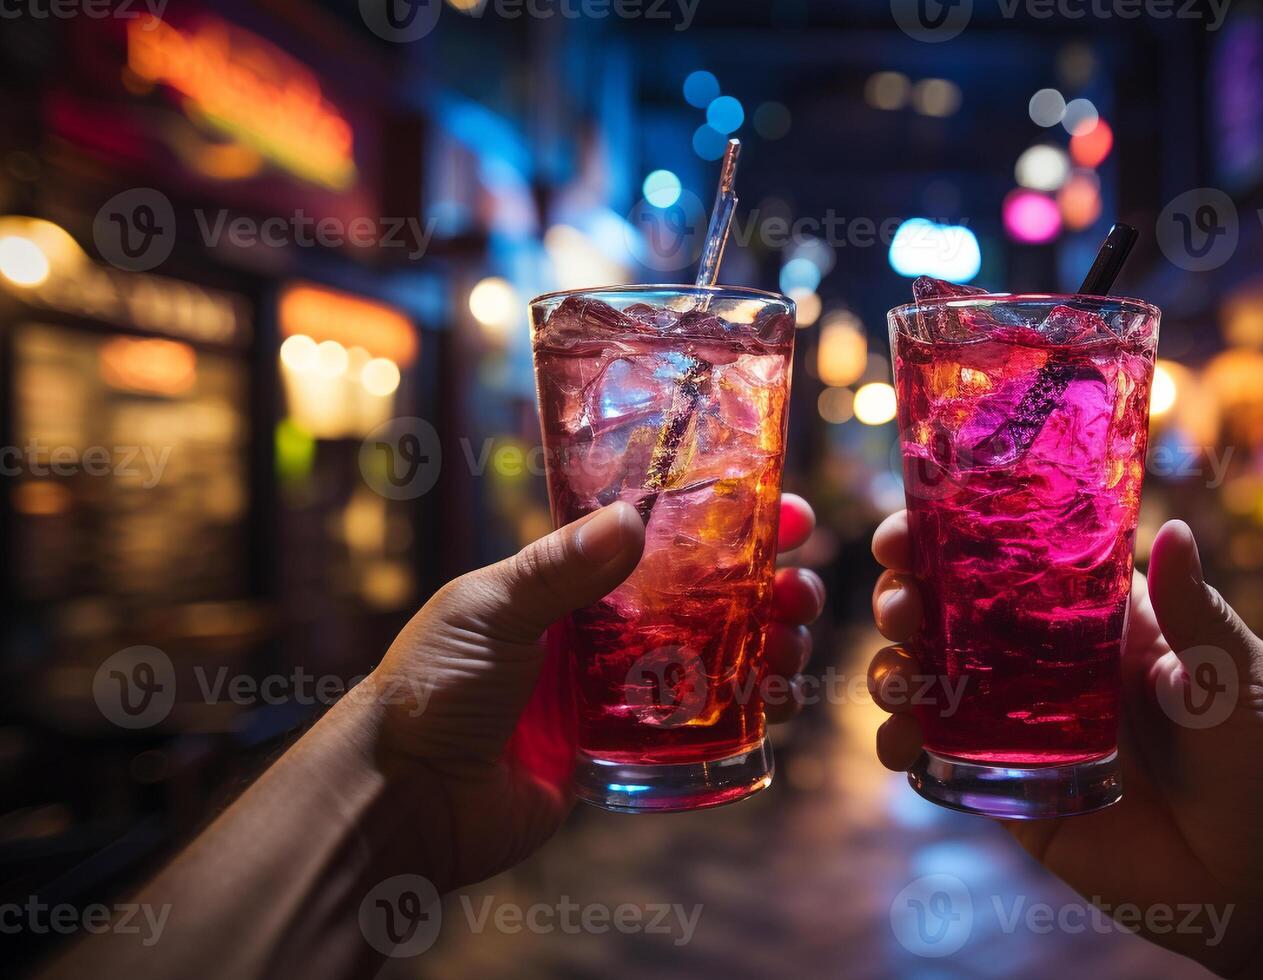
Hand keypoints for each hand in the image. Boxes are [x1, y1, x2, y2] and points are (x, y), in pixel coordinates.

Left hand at [357, 495, 822, 890]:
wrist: (405, 800)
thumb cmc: (431, 689)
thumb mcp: (490, 611)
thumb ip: (559, 569)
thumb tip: (634, 519)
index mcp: (568, 583)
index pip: (662, 538)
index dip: (726, 521)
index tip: (784, 512)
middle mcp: (603, 630)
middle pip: (707, 596)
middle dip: (765, 586)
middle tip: (801, 585)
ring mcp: (618, 691)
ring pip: (716, 656)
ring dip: (766, 643)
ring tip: (793, 641)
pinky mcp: (625, 750)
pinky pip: (698, 725)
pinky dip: (744, 710)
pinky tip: (776, 700)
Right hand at [867, 513, 1262, 975]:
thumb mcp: (1241, 681)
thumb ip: (1198, 617)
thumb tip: (1173, 532)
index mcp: (1101, 618)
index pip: (1016, 557)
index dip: (953, 532)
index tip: (910, 525)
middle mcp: (1051, 664)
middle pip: (954, 611)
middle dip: (908, 595)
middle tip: (902, 603)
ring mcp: (1024, 729)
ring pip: (934, 681)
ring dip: (895, 666)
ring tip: (898, 676)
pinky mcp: (1012, 794)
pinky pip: (942, 763)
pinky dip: (905, 747)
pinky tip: (900, 744)